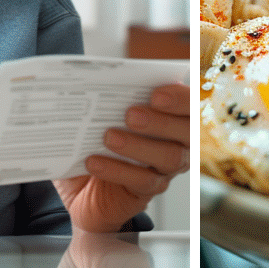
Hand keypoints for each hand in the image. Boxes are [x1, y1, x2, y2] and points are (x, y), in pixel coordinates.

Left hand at [55, 83, 190, 232]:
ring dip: (139, 146)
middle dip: (162, 121)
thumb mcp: (94, 116)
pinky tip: (93, 162)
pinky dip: (117, 170)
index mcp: (169, 112)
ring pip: (170, 157)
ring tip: (109, 137)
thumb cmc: (92, 140)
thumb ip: (102, 97)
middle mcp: (176, 141)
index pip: (190, 103)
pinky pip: (143, 181)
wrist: (78, 186)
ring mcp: (164, 168)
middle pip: (189, 131)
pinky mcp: (147, 190)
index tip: (156, 94)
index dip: (179, 98)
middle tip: (130, 114)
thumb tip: (88, 77)